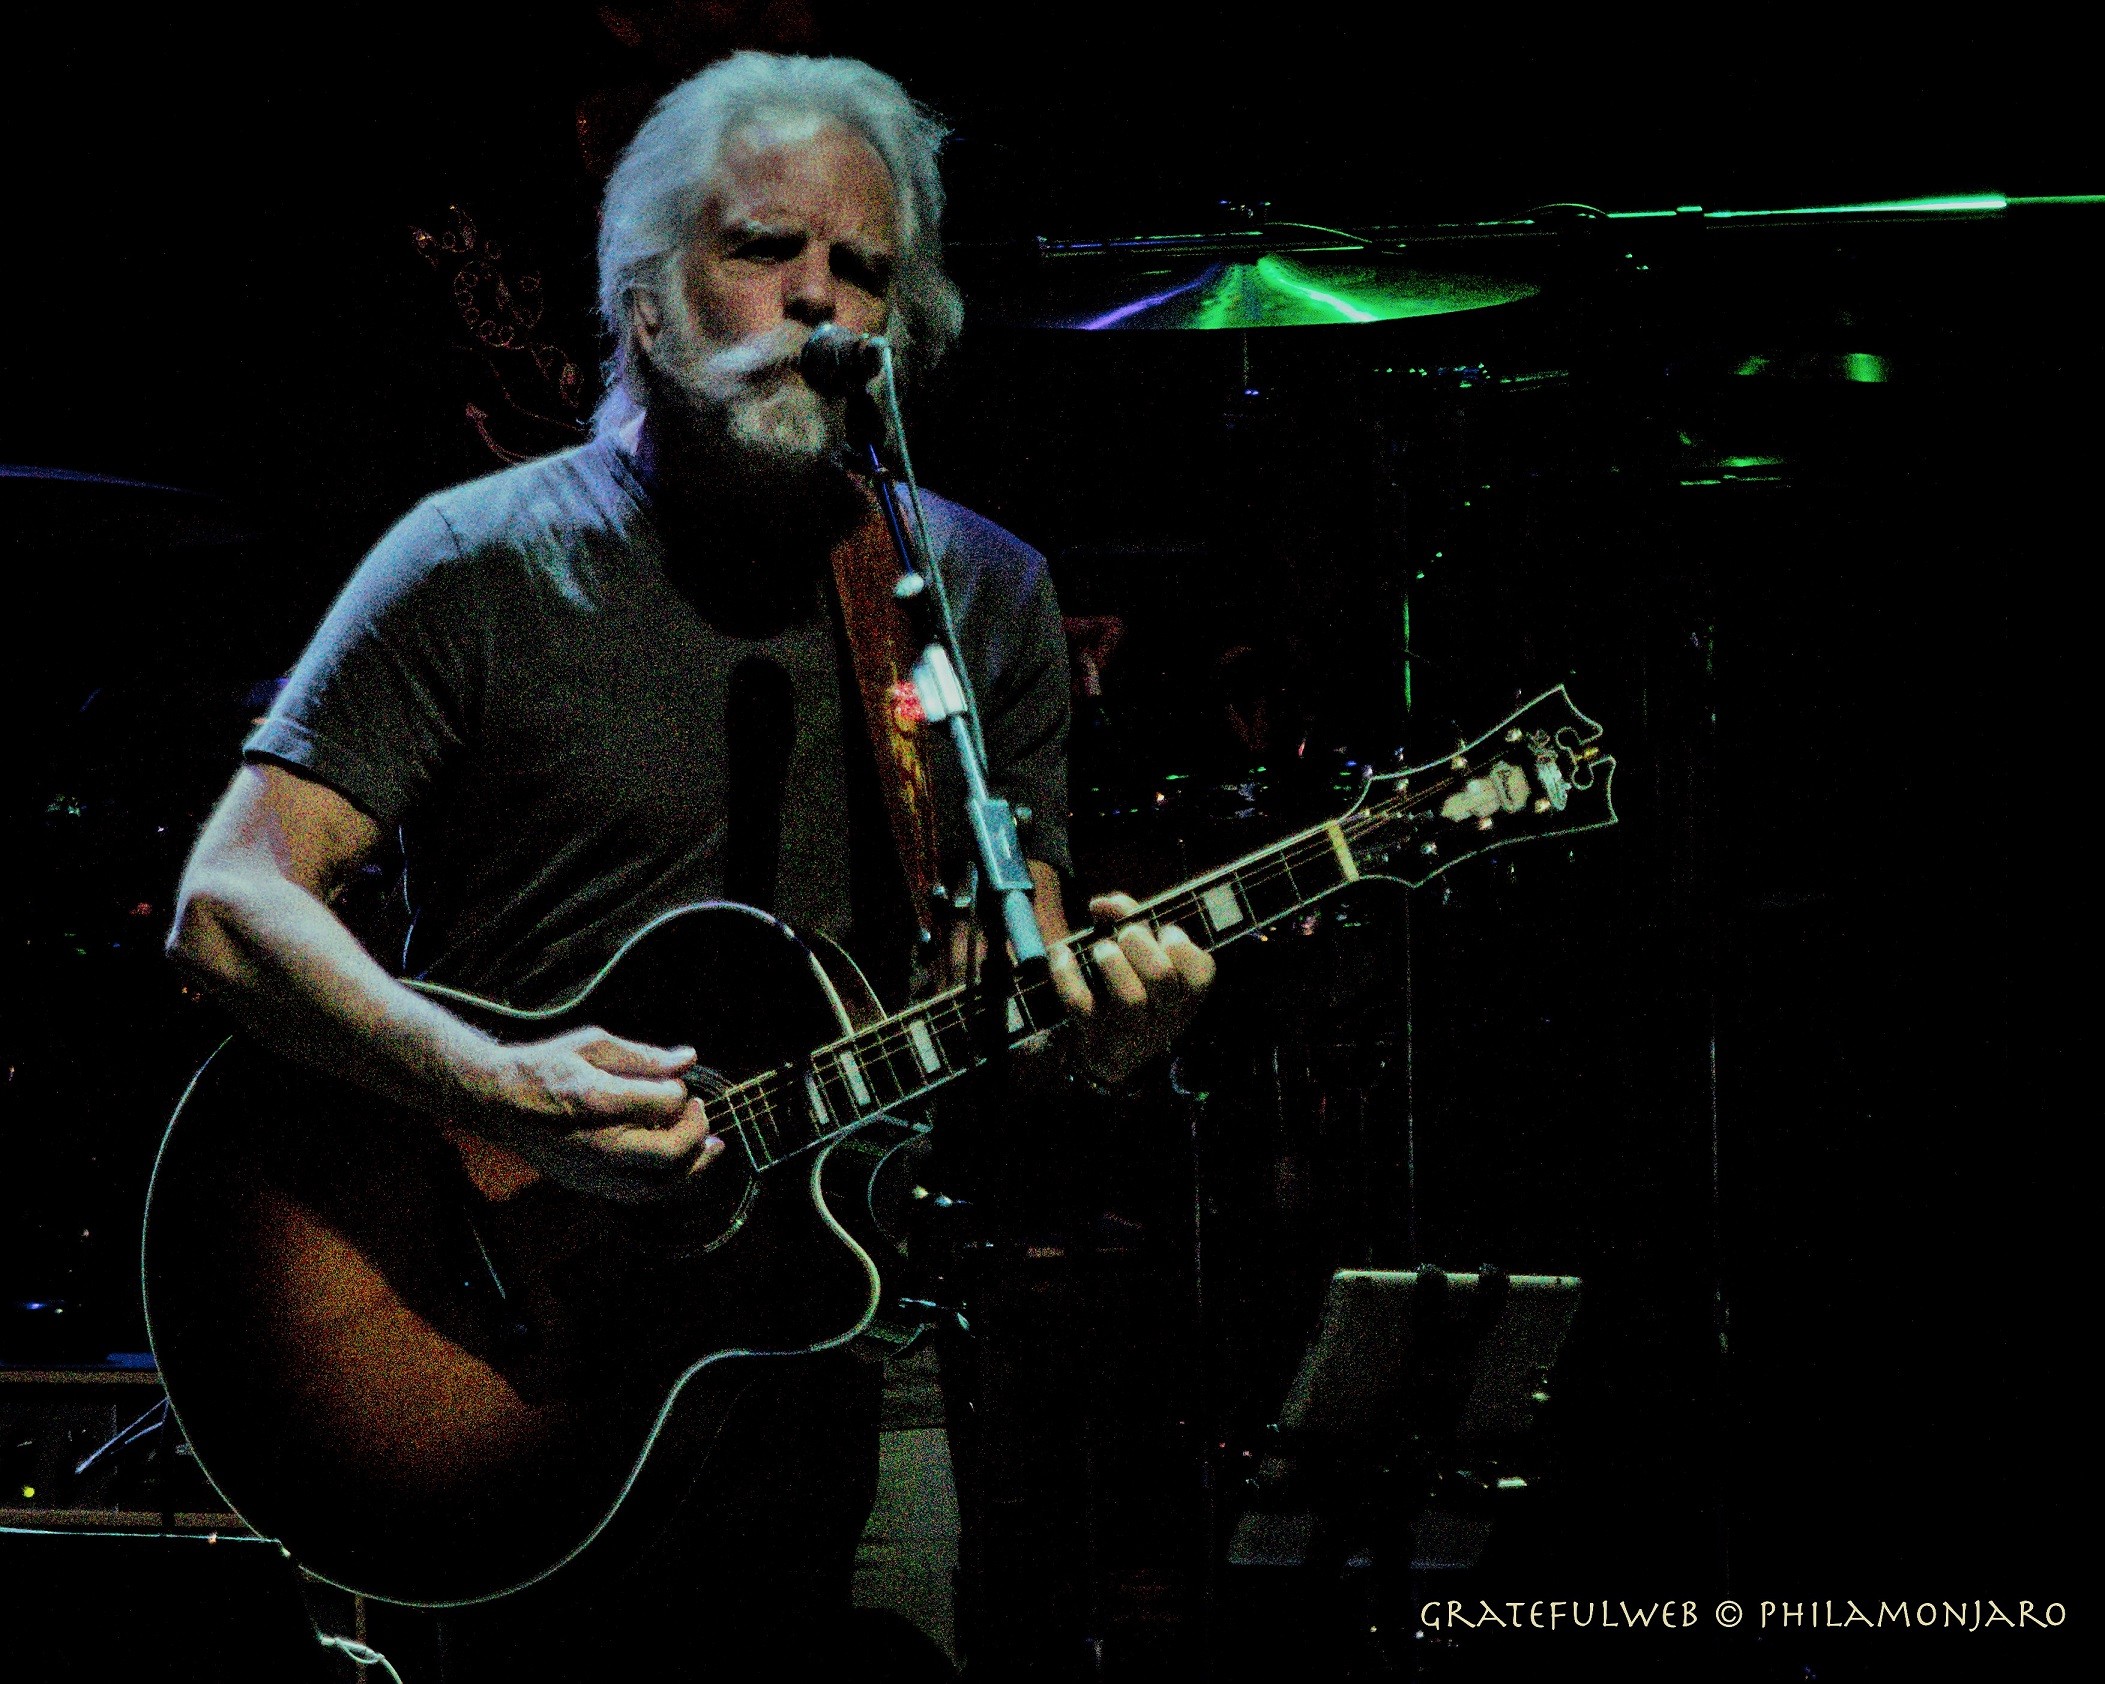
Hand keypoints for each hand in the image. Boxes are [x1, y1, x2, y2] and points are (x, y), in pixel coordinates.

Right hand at [464, 1026, 724, 1201]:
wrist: (497, 1102)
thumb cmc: (543, 1067)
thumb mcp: (592, 1045)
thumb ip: (643, 1056)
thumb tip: (687, 1060)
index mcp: (597, 1100)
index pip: (665, 1103)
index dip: (679, 1091)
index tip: (673, 1081)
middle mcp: (598, 1143)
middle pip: (669, 1153)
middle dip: (696, 1131)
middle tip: (699, 1111)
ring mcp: (592, 1170)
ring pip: (659, 1185)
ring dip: (693, 1166)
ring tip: (710, 1147)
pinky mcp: (587, 1185)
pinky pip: (639, 1195)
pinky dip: (668, 1183)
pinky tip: (680, 1166)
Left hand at [1047, 892, 1215, 1086]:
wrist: (1114, 1052)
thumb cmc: (1137, 987)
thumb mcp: (1148, 956)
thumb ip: (1132, 919)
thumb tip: (1103, 904)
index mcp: (1187, 996)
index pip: (1200, 970)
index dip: (1178, 943)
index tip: (1163, 935)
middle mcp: (1165, 1015)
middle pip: (1160, 975)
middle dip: (1138, 943)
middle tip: (1124, 937)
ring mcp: (1131, 1030)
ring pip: (1130, 999)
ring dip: (1111, 962)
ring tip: (1101, 950)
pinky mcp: (1096, 1036)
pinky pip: (1081, 1005)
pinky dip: (1067, 974)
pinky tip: (1061, 952)